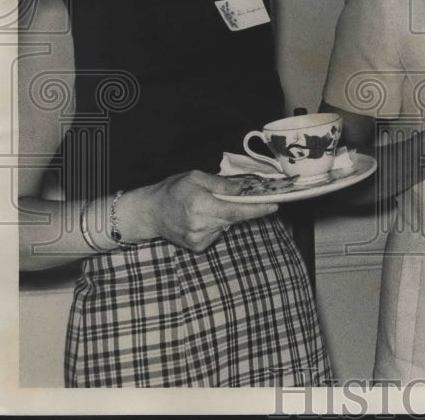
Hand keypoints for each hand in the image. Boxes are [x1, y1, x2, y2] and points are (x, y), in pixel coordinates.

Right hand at [123, 171, 278, 251]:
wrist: (150, 212)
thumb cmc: (173, 190)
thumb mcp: (196, 177)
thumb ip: (221, 184)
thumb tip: (243, 189)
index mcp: (201, 206)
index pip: (236, 211)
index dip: (257, 209)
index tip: (274, 205)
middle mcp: (201, 226)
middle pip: (233, 218)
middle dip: (241, 208)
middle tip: (237, 196)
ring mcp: (199, 239)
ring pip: (226, 225)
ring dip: (224, 215)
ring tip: (205, 206)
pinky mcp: (198, 247)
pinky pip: (217, 233)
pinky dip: (215, 224)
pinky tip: (201, 218)